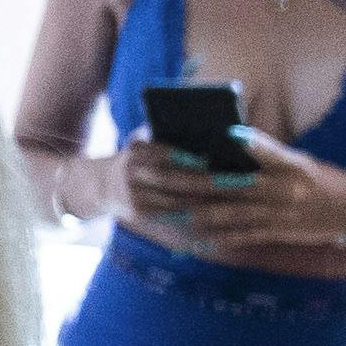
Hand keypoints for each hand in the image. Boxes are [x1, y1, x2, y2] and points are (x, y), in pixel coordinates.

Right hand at [114, 129, 246, 226]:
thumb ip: (169, 132)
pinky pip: (173, 216)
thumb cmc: (141, 154)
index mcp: (136, 149)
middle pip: (176, 181)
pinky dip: (197, 214)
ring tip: (237, 199)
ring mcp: (135, 197)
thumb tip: (213, 129)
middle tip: (240, 182)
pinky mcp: (140, 215)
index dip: (188, 158)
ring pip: (178, 202)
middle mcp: (132, 173)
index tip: (213, 160)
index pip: (164, 153)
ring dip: (209, 201)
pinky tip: (220, 212)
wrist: (104, 185)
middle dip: (210, 182)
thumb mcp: (146, 138)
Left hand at [132, 128, 345, 258]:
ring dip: (194, 213)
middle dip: (187, 182)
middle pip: (224, 185)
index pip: (251, 148)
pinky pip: (242, 237)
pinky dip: (218, 236)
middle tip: (159, 178)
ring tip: (166, 210)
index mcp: (285, 164)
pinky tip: (197, 236)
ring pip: (227, 214)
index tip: (184, 142)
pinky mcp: (278, 234)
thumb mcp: (299, 161)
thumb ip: (266, 153)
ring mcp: (277, 215)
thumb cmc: (324, 180)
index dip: (217, 146)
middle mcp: (280, 189)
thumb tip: (230, 140)